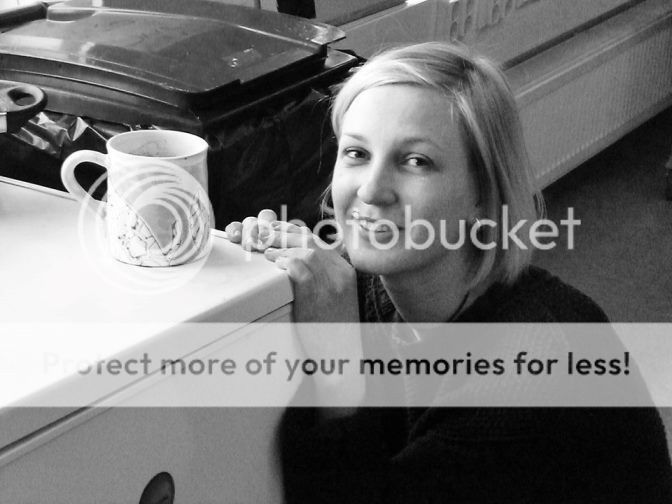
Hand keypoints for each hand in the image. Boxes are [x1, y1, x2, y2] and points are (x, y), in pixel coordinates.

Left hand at [226, 209, 363, 409]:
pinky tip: (274, 264)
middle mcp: (341, 273)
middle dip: (284, 233)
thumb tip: (295, 263)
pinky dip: (284, 262)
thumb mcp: (335, 299)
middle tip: (264, 234)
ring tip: (266, 252)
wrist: (341, 358)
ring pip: (305, 250)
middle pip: (311, 240)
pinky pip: (299, 267)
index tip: (278, 231)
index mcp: (346, 271)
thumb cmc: (332, 332)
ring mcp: (331, 283)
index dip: (294, 232)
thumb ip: (321, 278)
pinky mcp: (319, 295)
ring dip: (282, 247)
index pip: (319, 241)